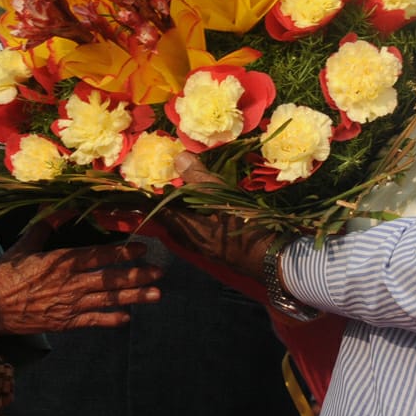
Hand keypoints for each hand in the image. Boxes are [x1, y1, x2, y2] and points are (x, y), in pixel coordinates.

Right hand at [0, 228, 160, 335]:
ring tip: (156, 295)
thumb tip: (58, 206)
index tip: (142, 248)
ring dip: (134, 297)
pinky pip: (92, 322)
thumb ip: (44, 226)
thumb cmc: (6, 274)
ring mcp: (70, 304)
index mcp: (62, 261)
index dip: (123, 252)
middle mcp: (71, 283)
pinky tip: (127, 318)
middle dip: (137, 276)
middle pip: (111, 279)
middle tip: (159, 273)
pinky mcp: (65, 322)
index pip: (99, 255)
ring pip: (108, 300)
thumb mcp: (25, 244)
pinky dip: (110, 320)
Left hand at [154, 153, 280, 282]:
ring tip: (180, 188)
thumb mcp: (221, 197)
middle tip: (161, 180)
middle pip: (169, 218)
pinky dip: (195, 214)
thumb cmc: (245, 227)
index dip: (148, 195)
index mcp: (187, 229)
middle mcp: (191, 240)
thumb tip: (178, 158)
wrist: (274, 257)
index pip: (158, 210)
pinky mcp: (218, 245)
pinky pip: (198, 227)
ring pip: (184, 223)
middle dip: (163, 201)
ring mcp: (205, 245)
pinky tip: (203, 204)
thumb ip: (198, 178)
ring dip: (180, 207)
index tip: (141, 180)